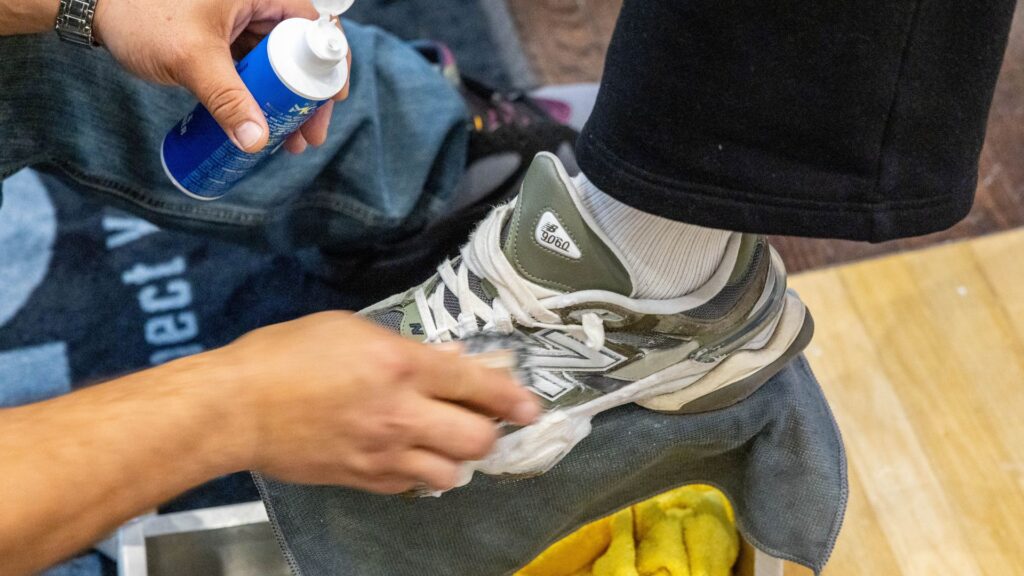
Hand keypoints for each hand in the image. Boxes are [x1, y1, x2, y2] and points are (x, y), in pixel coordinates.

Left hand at [92, 0, 349, 153]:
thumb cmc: (141, 16)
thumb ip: (227, 100)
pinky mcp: (224, 40)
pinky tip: (263, 126)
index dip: (330, 65)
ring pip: (279, 66)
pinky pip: (255, 70)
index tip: (331, 102)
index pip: (314, 26)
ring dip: (286, 103)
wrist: (94, 8)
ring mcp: (240, 22)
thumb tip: (257, 142)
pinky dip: (262, 97)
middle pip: (301, 52)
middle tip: (309, 135)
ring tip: (289, 142)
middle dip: (307, 98)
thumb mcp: (192, 59)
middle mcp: (256, 4)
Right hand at [218, 312, 539, 493]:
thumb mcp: (352, 329)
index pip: (476, 383)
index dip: (512, 396)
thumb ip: (407, 347)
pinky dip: (422, 474)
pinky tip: (410, 457)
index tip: (532, 406)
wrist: (238, 407)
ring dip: (457, 457)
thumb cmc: (289, 354)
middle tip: (481, 420)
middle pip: (478, 439)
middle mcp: (402, 413)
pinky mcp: (365, 480)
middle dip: (489, 430)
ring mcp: (384, 453)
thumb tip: (451, 358)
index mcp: (401, 365)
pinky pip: (414, 487)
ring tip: (445, 442)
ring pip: (452, 472)